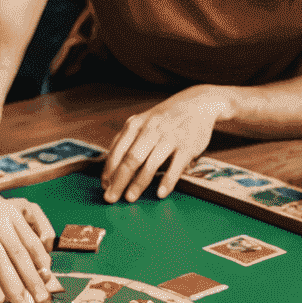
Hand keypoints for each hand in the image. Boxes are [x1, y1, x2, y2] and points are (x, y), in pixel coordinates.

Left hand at [102, 88, 226, 203]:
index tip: (104, 186)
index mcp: (136, 124)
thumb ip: (126, 141)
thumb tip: (109, 168)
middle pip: (131, 158)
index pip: (118, 150)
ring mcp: (170, 137)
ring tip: (130, 198)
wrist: (197, 103)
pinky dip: (167, 181)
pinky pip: (176, 166)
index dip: (109, 170)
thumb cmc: (164, 119)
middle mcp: (151, 129)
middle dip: (119, 180)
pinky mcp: (188, 146)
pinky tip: (160, 194)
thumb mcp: (142, 122)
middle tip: (110, 198)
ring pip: (151, 163)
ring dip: (139, 183)